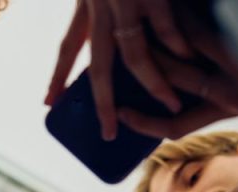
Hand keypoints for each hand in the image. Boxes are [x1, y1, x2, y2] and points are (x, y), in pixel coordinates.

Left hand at [46, 0, 183, 140]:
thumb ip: (99, 2)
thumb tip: (112, 30)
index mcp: (86, 1)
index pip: (68, 48)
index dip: (58, 77)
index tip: (49, 103)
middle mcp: (100, 6)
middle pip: (99, 68)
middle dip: (104, 105)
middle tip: (108, 133)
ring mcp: (126, 1)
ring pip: (135, 58)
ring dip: (155, 85)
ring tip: (171, 105)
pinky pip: (165, 28)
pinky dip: (177, 46)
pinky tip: (188, 59)